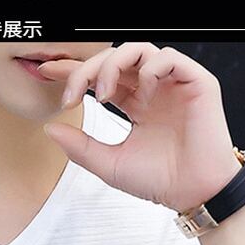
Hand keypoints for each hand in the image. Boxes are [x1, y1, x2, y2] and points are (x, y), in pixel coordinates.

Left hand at [37, 42, 242, 212]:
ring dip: (113, 65)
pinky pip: (169, 57)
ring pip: (138, 50)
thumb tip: (50, 128)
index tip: (48, 73)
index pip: (101, 78)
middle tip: (71, 92)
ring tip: (103, 94)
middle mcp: (152, 90)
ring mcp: (173, 84)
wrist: (194, 193)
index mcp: (135, 105)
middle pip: (114, 60)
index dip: (75, 71)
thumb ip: (80, 147)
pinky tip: (143, 92)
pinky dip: (150, 69)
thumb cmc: (159, 181)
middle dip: (87, 69)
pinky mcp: (195, 82)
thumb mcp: (109, 164)